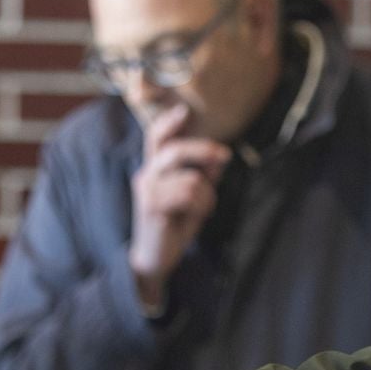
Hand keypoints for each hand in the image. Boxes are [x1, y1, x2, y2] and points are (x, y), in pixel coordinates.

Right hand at [127, 103, 230, 307]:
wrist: (155, 258)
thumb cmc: (174, 224)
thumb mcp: (192, 197)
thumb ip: (202, 176)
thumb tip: (218, 158)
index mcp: (154, 169)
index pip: (156, 138)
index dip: (168, 122)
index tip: (184, 111)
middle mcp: (147, 175)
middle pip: (174, 150)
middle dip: (203, 150)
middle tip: (224, 155)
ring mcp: (147, 191)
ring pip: (190, 179)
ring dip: (206, 195)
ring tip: (202, 208)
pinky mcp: (152, 208)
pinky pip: (188, 196)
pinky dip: (201, 205)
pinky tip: (198, 216)